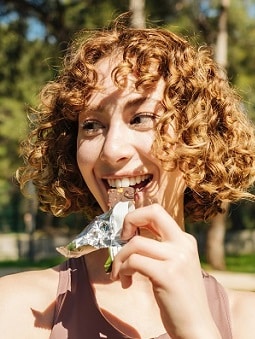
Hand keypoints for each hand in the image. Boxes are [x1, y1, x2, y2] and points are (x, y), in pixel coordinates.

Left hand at [110, 204, 220, 337]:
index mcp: (184, 239)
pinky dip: (122, 270)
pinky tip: (125, 282)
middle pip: (152, 213)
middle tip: (120, 239)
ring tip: (120, 274)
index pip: (157, 212)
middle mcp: (183, 244)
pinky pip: (134, 262)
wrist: (197, 326)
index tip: (127, 234)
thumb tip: (130, 235)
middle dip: (129, 220)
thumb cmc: (179, 297)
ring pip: (135, 243)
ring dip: (119, 259)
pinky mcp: (167, 275)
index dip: (137, 217)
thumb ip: (160, 248)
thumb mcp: (175, 265)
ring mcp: (177, 258)